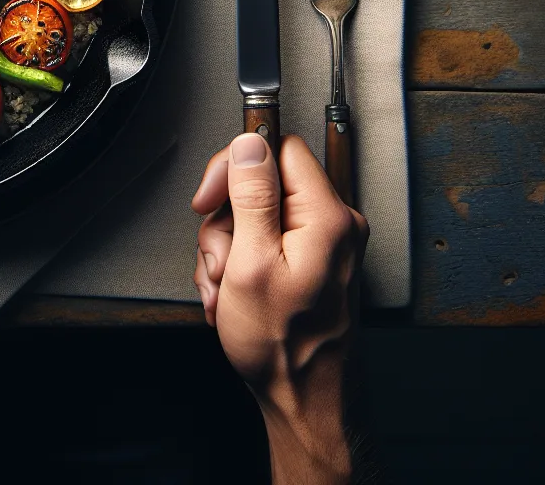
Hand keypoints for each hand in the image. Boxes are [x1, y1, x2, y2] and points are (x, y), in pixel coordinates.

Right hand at [192, 133, 368, 484]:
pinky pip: (263, 243)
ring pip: (253, 218)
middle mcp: (333, 224)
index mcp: (326, 215)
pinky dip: (239, 267)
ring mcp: (322, 245)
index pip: (278, 148)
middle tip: (221, 261)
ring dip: (226, 253)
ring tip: (226, 288)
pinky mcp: (310, 262)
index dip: (236, 165)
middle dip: (225, 224)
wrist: (304, 399)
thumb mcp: (252, 264)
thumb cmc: (285, 347)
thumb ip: (251, 196)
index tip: (211, 197)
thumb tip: (249, 144)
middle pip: (260, 185)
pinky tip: (234, 296)